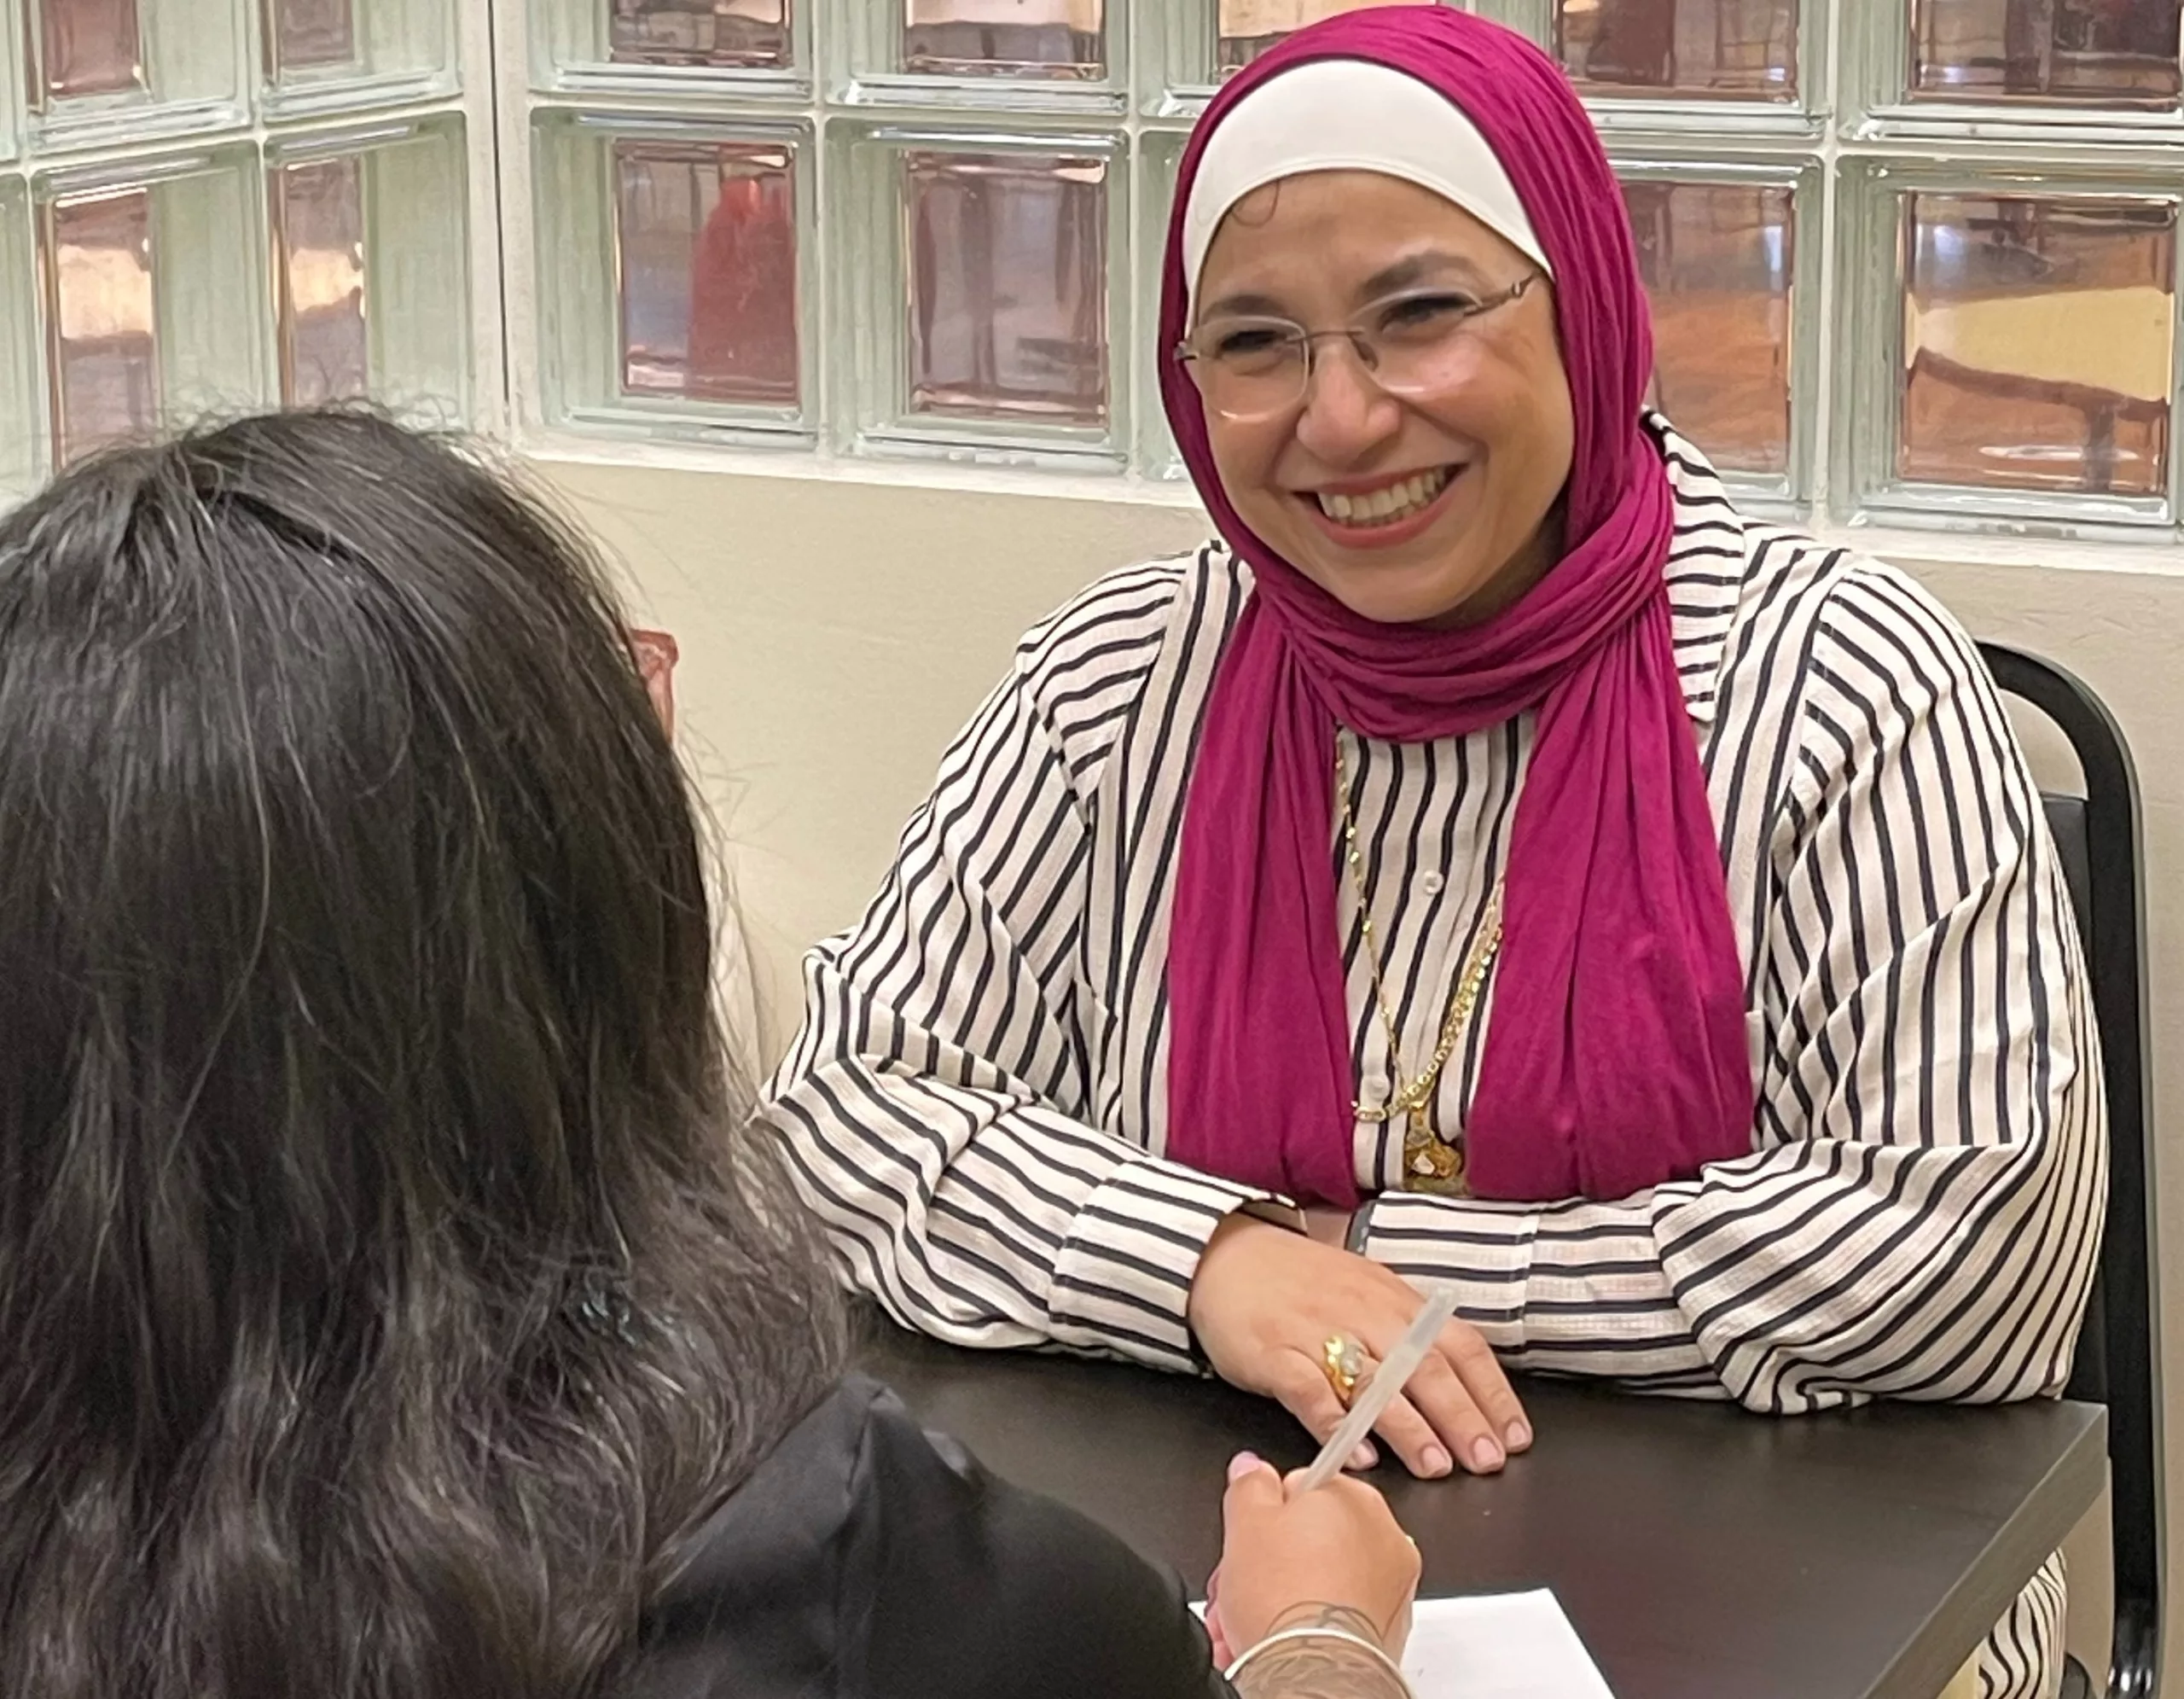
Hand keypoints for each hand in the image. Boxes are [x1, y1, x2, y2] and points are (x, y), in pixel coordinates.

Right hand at [1187, 1213, 1530, 1478]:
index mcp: (1393, 1300)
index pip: (1459, 1345)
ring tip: (1436, 1466)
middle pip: (1425, 1368)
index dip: (1491, 1392)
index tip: (1514, 1436)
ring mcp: (1318, 1334)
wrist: (1223, 1255)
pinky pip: (1310, 1392)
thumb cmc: (1300, 1282)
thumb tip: (1459, 1386)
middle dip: (1462, 1418)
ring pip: (1374, 1382)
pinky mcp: (1274, 1354)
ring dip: (1410, 1428)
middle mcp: (1364, 1314)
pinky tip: (1357, 1456)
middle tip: (1486, 1460)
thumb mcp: (1364, 1292)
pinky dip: (1336, 1426)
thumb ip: (1406, 1333)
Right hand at [1211, 1452, 1419, 1658]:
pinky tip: (1277, 1637)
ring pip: (1323, 1579)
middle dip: (1269, 1562)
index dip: (1266, 1515)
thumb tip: (1251, 1468)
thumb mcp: (1245, 1521)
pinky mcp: (1389, 1630)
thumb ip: (1249, 1484)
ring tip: (1249, 1618)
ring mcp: (1391, 1587)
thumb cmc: (1286, 1601)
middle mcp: (1384, 1538)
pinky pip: (1341, 1615)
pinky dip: (1310, 1623)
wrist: (1314, 1672)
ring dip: (1282, 1594)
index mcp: (1355, 1499)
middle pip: (1312, 1537)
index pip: (1303, 1488)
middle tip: (1241, 1581)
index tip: (1250, 1536)